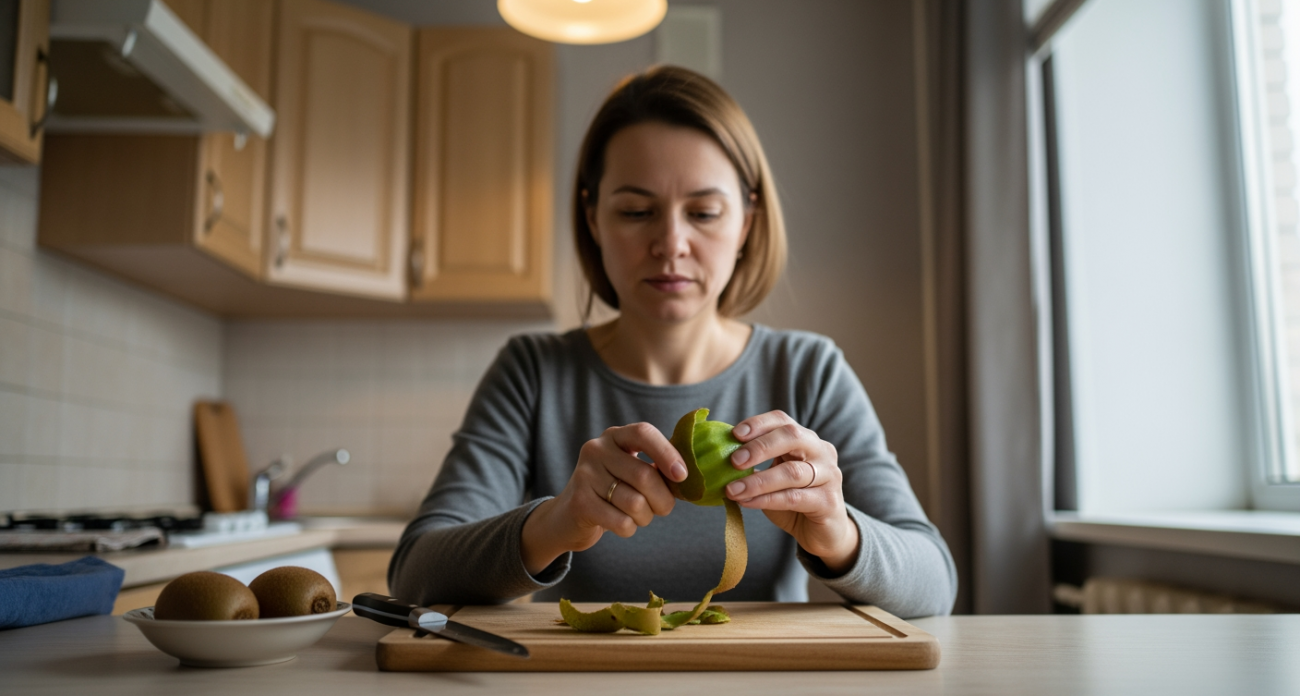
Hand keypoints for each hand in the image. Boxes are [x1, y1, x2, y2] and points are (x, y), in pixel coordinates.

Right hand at [521, 423, 686, 575]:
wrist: (568, 516)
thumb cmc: (612, 492)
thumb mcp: (630, 471)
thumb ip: (655, 468)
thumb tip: (686, 477)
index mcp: (615, 436)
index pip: (643, 433)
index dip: (667, 453)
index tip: (682, 476)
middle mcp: (596, 449)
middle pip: (644, 476)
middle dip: (662, 500)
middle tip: (663, 508)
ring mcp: (585, 474)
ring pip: (635, 503)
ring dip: (645, 517)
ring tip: (637, 516)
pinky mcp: (579, 502)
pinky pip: (621, 522)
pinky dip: (630, 528)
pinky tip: (621, 524)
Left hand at [724, 410, 859, 573]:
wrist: (823, 533)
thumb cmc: (793, 499)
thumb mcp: (773, 477)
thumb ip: (755, 464)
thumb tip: (718, 457)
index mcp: (806, 440)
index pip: (782, 421)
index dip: (759, 424)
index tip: (734, 433)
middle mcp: (822, 452)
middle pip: (792, 437)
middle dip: (760, 447)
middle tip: (734, 460)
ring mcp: (829, 476)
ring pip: (792, 472)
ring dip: (758, 480)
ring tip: (732, 490)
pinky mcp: (828, 502)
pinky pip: (794, 498)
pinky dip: (767, 499)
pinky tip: (747, 503)